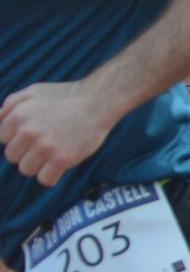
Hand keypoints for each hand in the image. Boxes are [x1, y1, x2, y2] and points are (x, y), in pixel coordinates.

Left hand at [1, 82, 115, 186]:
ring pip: (26, 169)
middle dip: (27, 151)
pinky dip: (52, 176)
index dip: (18, 137)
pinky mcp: (63, 159)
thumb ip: (9, 106)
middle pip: (12, 156)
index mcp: (18, 115)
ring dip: (39, 164)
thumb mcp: (33, 92)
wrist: (98, 101)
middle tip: (46, 142)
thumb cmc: (65, 97)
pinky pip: (45, 180)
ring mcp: (45, 146)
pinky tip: (61, 164)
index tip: (35, 132)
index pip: (3, 139)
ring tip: (54, 152)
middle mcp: (28, 132)